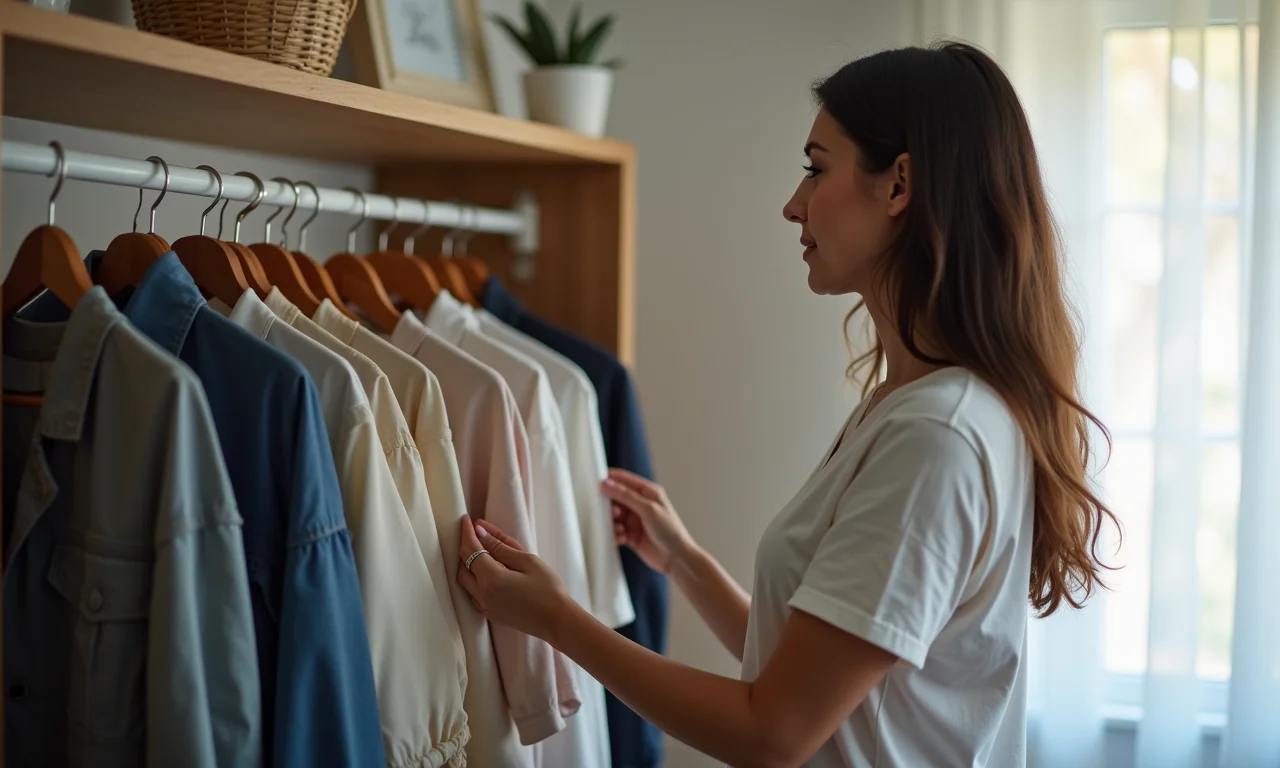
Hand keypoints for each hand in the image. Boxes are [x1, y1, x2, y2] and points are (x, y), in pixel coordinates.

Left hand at [456, 517, 573, 642]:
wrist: (558, 621)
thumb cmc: (548, 589)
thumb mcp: (527, 561)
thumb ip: (501, 546)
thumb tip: (480, 531)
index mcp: (491, 578)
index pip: (470, 549)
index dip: (467, 532)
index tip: (467, 519)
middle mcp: (482, 594)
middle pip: (462, 565)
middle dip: (465, 546)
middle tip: (473, 532)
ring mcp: (485, 606)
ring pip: (464, 580)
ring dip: (467, 563)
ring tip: (479, 549)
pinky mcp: (490, 614)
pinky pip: (472, 592)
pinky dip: (473, 578)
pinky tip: (486, 570)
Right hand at [602, 469, 694, 574]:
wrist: (676, 558)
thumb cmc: (670, 531)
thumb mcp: (648, 509)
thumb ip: (626, 495)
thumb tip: (607, 483)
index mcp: (648, 492)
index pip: (624, 479)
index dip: (610, 479)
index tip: (596, 482)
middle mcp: (640, 504)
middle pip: (616, 498)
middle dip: (611, 506)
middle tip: (614, 514)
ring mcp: (635, 520)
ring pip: (614, 516)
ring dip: (613, 522)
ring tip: (620, 529)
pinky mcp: (631, 535)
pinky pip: (615, 531)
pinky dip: (615, 534)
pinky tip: (621, 538)